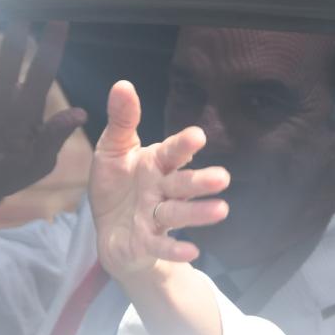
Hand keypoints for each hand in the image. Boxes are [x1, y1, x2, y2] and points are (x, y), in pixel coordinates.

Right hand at [0, 20, 85, 246]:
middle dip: (16, 34)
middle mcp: (3, 91)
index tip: (60, 21)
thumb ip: (55, 136)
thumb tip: (82, 114)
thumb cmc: (9, 174)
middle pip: (11, 56)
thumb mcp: (37, 161)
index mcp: (27, 103)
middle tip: (21, 10)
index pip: (43, 68)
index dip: (51, 45)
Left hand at [90, 80, 229, 280]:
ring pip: (179, 213)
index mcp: (157, 164)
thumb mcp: (113, 150)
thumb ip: (122, 121)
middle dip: (201, 181)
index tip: (197, 136)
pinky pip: (163, 244)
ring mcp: (157, 216)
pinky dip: (176, 249)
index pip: (172, 152)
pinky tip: (193, 251)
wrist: (111, 232)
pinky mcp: (149, 241)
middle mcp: (162, 189)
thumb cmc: (117, 185)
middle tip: (223, 177)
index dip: (184, 145)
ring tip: (222, 211)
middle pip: (183, 184)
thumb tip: (122, 84)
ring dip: (199, 213)